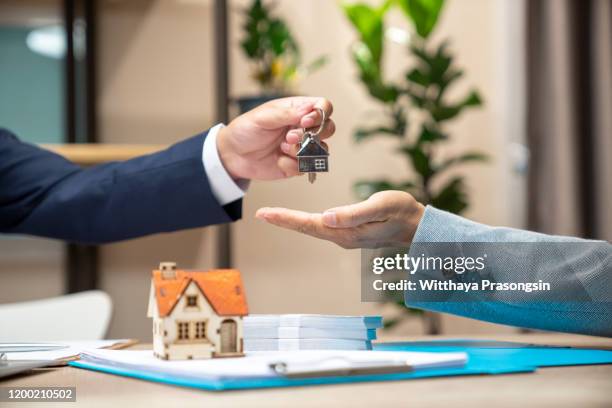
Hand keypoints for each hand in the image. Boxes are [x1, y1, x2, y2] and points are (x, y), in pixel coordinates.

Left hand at [217, 96, 333, 179]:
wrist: (233, 155)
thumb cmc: (245, 130)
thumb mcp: (262, 117)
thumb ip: (285, 114)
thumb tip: (308, 110)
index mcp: (296, 110)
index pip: (323, 106)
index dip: (320, 114)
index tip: (304, 122)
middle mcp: (303, 127)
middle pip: (329, 128)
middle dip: (314, 135)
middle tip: (290, 137)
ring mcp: (302, 146)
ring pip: (321, 150)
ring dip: (302, 151)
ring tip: (282, 149)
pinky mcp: (297, 164)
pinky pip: (307, 167)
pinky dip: (292, 166)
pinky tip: (279, 161)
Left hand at [255, 191, 424, 248]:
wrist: (418, 227)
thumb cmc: (402, 213)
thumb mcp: (379, 206)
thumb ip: (353, 213)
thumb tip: (326, 217)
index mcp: (346, 232)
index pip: (309, 225)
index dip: (286, 219)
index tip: (264, 214)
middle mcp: (342, 237)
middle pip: (307, 228)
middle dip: (284, 220)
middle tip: (261, 214)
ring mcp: (346, 237)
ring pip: (314, 228)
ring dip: (294, 222)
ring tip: (275, 215)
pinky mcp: (351, 232)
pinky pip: (323, 228)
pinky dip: (308, 222)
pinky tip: (302, 219)